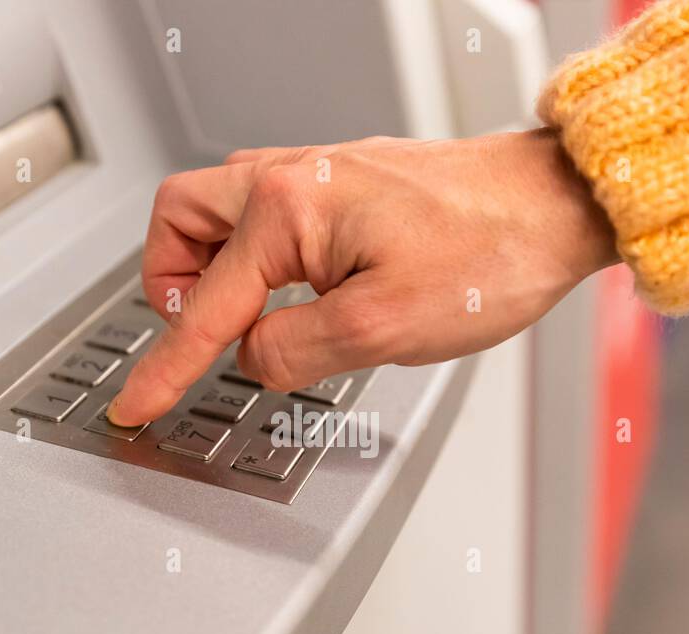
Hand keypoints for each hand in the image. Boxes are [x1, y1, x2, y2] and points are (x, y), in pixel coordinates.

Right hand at [108, 129, 616, 425]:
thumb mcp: (384, 329)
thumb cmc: (491, 252)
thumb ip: (296, 351)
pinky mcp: (342, 185)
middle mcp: (293, 177)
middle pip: (180, 221)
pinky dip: (254, 257)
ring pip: (218, 212)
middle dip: (169, 282)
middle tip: (194, 336)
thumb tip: (253, 359)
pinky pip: (264, 214)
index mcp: (289, 209)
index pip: (203, 305)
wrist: (554, 206)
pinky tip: (293, 293)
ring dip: (212, 267)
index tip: (135, 403)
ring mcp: (317, 174)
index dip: (165, 367)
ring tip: (246, 321)